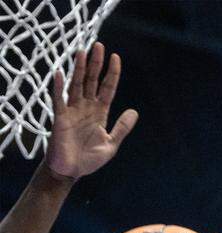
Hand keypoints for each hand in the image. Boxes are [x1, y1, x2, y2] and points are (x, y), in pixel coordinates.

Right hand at [45, 42, 137, 179]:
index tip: (116, 57)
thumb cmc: (90, 159)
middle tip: (99, 45)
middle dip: (95, 64)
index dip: (112, 74)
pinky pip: (59, 100)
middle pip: (91, 81)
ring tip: (82, 52)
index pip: (107, 88)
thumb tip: (134, 111)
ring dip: (79, 69)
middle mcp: (86, 108)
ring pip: (76, 85)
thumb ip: (122, 128)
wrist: (72, 171)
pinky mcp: (60, 117)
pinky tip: (59, 73)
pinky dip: (58, 87)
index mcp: (100, 113)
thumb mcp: (112, 143)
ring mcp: (73, 111)